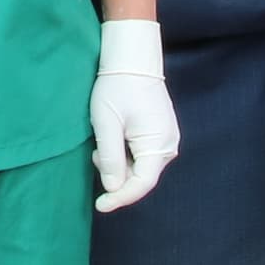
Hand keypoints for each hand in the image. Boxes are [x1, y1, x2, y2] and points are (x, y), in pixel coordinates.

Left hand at [89, 19, 177, 211]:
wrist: (133, 58)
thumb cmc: (117, 87)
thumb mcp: (106, 124)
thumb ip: (110, 159)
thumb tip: (113, 188)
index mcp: (158, 145)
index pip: (141, 184)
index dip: (120, 198)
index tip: (100, 205)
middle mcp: (168, 145)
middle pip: (140, 176)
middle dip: (116, 173)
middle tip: (96, 152)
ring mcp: (166, 138)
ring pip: (139, 166)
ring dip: (118, 161)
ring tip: (103, 139)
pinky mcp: (160, 132)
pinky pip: (142, 153)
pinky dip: (124, 152)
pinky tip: (113, 136)